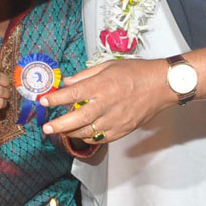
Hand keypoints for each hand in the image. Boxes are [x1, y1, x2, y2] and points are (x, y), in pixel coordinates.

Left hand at [40, 58, 174, 143]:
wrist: (162, 86)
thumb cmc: (137, 73)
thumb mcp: (109, 66)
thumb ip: (86, 75)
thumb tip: (68, 82)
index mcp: (102, 86)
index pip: (72, 94)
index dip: (55, 99)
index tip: (43, 101)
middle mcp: (106, 105)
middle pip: (76, 119)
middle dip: (58, 125)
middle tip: (46, 128)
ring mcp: (114, 120)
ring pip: (87, 132)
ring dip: (71, 133)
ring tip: (61, 131)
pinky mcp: (122, 130)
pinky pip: (101, 138)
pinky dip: (89, 138)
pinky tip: (82, 134)